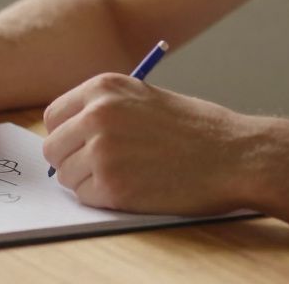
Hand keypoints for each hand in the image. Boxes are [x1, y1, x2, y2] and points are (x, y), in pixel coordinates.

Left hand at [42, 73, 275, 215]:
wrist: (235, 155)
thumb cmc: (197, 129)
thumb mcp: (145, 98)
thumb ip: (105, 109)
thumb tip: (69, 133)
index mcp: (103, 88)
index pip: (54, 116)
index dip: (67, 135)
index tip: (81, 146)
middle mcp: (96, 114)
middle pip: (53, 147)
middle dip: (72, 160)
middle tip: (101, 168)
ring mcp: (102, 150)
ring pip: (66, 175)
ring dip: (88, 181)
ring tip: (126, 176)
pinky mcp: (112, 186)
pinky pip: (85, 197)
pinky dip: (103, 199)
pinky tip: (133, 189)